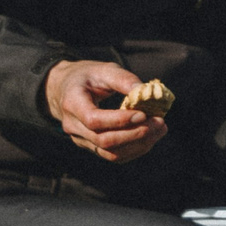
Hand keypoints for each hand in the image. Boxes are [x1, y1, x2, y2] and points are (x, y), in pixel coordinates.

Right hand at [43, 59, 167, 161]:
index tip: (144, 114)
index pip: (94, 120)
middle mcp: (73, 126)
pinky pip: (114, 156)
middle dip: (135, 134)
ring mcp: (81, 140)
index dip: (120, 120)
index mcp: (72, 104)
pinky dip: (135, 149)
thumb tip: (147, 92)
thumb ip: (123, 79)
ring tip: (160, 129)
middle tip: (159, 122)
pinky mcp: (91, 147)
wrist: (66, 90)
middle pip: (104, 141)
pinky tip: (151, 137)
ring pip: (110, 153)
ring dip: (139, 144)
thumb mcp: (103, 69)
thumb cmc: (87, 77)